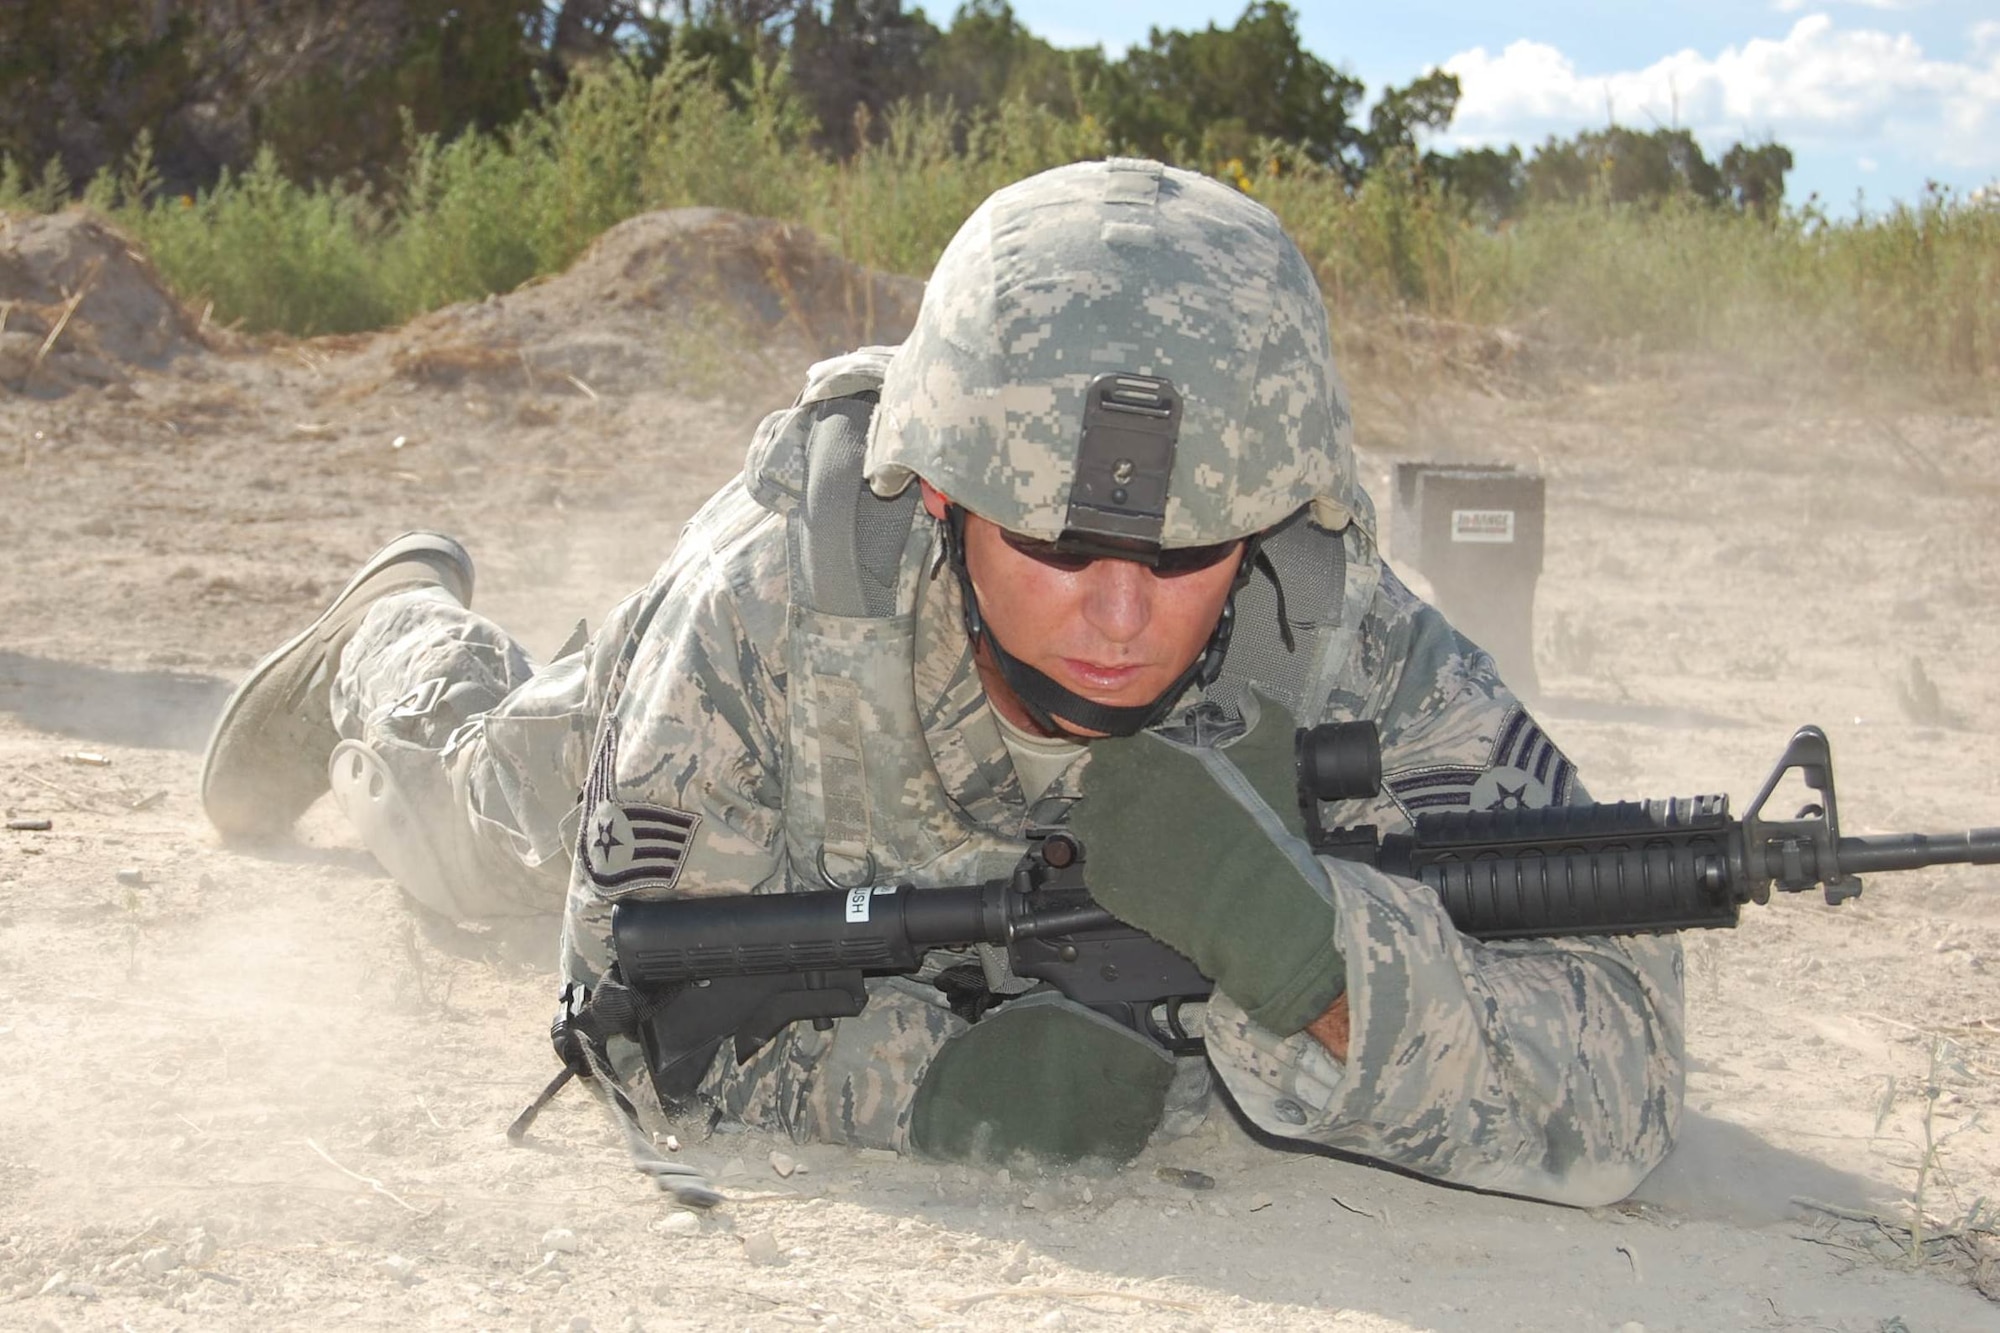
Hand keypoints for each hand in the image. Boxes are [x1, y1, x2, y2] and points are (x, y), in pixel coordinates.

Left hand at [1070, 695, 1346, 1036]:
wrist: (1254, 899)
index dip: (1129, 756)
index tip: (1146, 767)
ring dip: (1109, 826)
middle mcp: (1113, 793)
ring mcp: (1104, 840)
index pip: (1114, 745)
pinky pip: (1098, 867)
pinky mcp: (1105, 881)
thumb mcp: (1269, 755)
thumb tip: (1251, 696)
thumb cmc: (1259, 826)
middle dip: (1117, 789)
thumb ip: (1258, 714)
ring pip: (1090, 823)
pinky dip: (1117, 867)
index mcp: (1144, 757)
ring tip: (1145, 839)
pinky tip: (1148, 870)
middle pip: (1096, 783)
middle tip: (1149, 805)